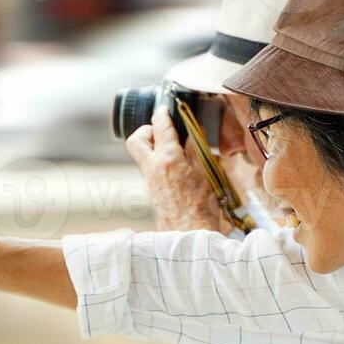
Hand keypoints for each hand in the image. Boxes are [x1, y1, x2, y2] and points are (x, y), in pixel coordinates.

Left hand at [125, 105, 227, 232]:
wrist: (189, 234)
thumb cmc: (202, 208)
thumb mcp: (206, 175)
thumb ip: (197, 153)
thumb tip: (194, 139)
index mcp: (168, 159)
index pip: (161, 128)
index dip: (162, 115)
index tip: (164, 109)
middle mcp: (153, 168)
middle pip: (136, 140)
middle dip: (145, 130)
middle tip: (159, 130)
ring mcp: (150, 181)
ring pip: (143, 155)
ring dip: (155, 148)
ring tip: (174, 149)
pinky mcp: (152, 192)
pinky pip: (152, 170)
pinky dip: (161, 164)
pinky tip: (178, 169)